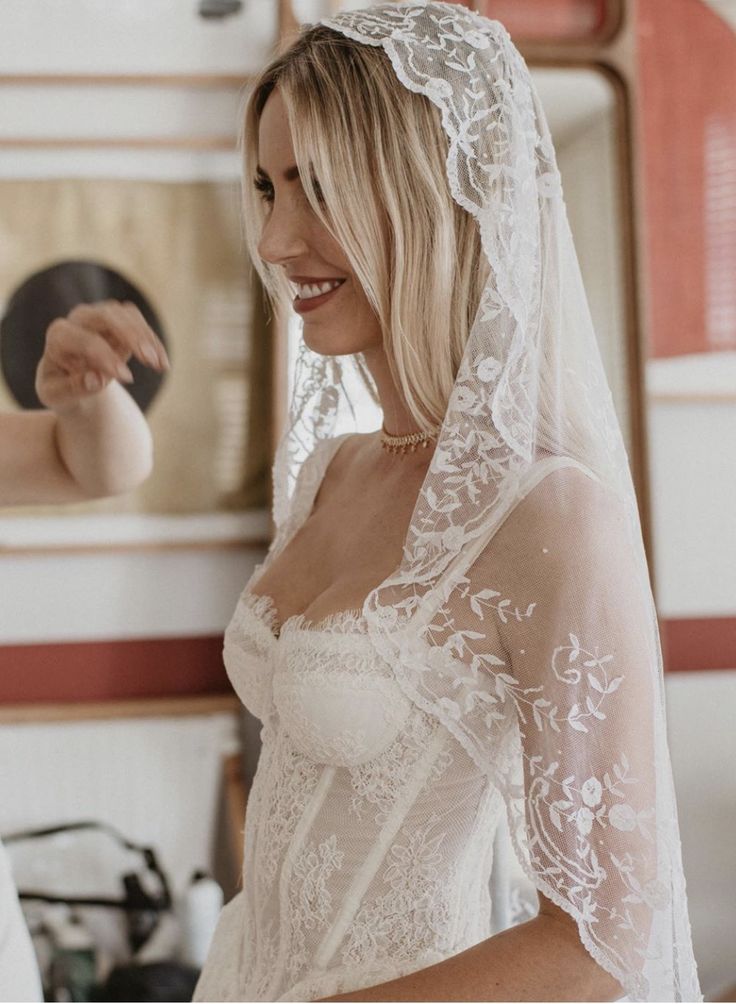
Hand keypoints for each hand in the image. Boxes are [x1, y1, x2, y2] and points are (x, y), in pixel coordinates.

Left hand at [35, 299, 169, 412]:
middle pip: (107, 316)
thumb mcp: (58, 395)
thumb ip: (73, 388)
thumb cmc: (61, 387)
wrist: (69, 377)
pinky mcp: (119, 318)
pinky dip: (153, 342)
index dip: (106, 357)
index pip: (84, 340)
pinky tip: (162, 364)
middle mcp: (79, 318)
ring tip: (160, 366)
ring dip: (147, 339)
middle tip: (150, 360)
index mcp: (59, 335)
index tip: (127, 378)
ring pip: (127, 315)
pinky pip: (140, 323)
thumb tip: (95, 379)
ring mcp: (100, 314)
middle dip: (131, 336)